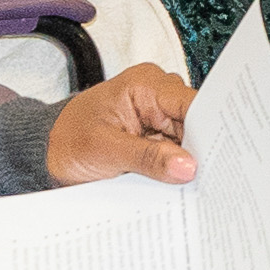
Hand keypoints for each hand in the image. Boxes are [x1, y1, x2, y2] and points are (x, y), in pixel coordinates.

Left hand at [49, 64, 198, 186]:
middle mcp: (157, 97)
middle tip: (209, 176)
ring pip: (190, 141)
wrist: (45, 154)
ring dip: (189, 162)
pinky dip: (178, 169)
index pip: (191, 102)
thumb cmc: (66, 140)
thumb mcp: (104, 150)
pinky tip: (181, 184)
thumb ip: (147, 157)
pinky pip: (177, 154)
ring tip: (193, 184)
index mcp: (146, 85)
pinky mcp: (155, 140)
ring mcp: (158, 119)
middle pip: (197, 123)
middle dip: (200, 149)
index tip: (224, 153)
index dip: (211, 127)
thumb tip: (187, 166)